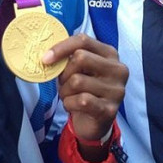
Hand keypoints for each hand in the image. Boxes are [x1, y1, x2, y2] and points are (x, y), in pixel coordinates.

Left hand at [43, 34, 127, 159]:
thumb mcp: (78, 70)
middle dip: (64, 72)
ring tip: (69, 96)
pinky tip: (73, 106)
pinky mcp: (110, 109)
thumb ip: (68, 58)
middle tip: (63, 83)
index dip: (61, 47)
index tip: (45, 59)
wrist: (94, 122)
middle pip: (80, 58)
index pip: (83, 40)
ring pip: (77, 81)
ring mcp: (116, 90)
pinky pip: (81, 100)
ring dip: (65, 91)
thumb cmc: (83, 90)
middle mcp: (118, 69)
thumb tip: (47, 55)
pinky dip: (69, 103)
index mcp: (110, 54)